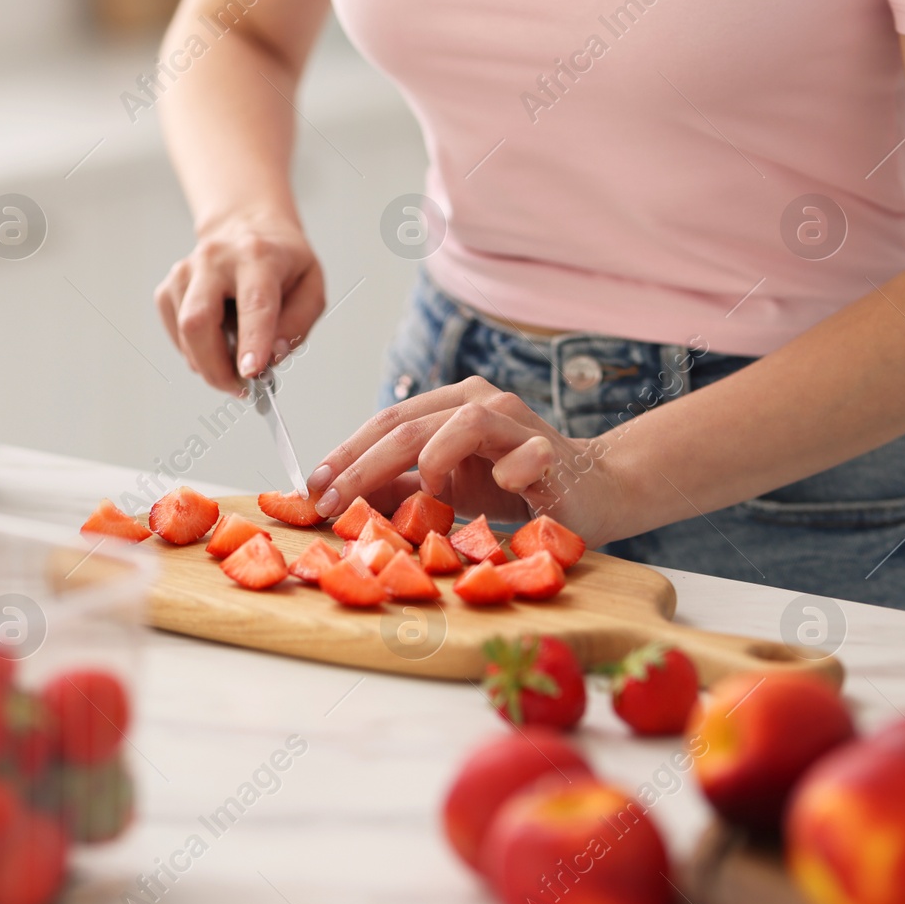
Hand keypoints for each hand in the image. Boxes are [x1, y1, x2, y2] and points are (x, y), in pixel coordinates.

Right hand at [155, 220, 324, 394]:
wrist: (247, 228)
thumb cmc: (281, 261)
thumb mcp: (310, 285)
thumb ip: (297, 324)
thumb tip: (272, 355)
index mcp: (258, 255)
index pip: (254, 303)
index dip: (252, 341)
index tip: (250, 373)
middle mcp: (215, 259)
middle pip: (199, 321)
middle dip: (216, 367)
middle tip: (239, 387)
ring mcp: (185, 271)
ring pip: (185, 332)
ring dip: (208, 362)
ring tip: (234, 362)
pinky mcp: (169, 287)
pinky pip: (176, 333)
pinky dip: (195, 350)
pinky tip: (216, 341)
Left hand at [305, 378, 628, 547]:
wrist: (594, 490)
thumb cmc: (515, 485)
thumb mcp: (445, 491)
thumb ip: (399, 490)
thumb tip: (341, 498)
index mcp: (449, 406)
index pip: (385, 423)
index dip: (346, 454)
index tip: (311, 488)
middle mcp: (479, 403)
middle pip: (408, 426)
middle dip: (362, 466)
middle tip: (332, 500)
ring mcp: (516, 422)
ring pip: (459, 425)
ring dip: (431, 464)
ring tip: (429, 498)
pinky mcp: (551, 449)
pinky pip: (524, 454)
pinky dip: (507, 470)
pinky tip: (499, 489)